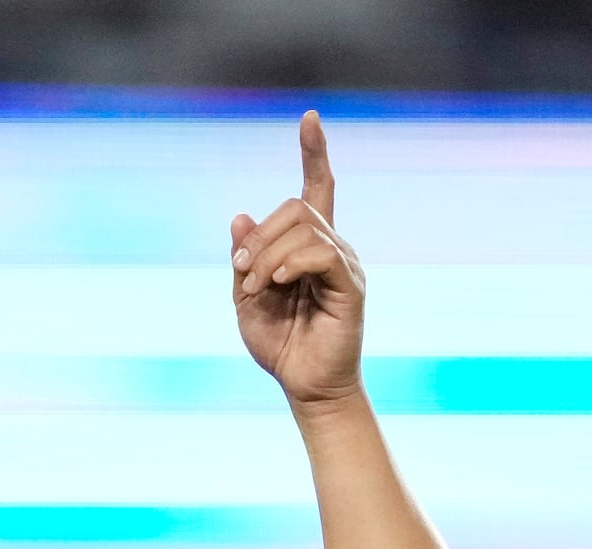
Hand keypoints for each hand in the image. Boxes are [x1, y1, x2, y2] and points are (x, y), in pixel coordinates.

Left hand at [230, 112, 364, 409]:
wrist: (304, 386)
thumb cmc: (280, 345)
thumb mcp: (246, 298)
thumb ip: (244, 258)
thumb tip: (241, 216)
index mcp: (309, 246)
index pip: (318, 188)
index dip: (314, 153)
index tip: (310, 119)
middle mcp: (333, 247)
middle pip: (296, 206)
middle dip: (260, 235)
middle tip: (242, 271)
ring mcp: (344, 264)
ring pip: (303, 228)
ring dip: (267, 256)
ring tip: (256, 289)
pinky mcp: (350, 286)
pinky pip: (319, 253)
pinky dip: (289, 264)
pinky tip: (276, 285)